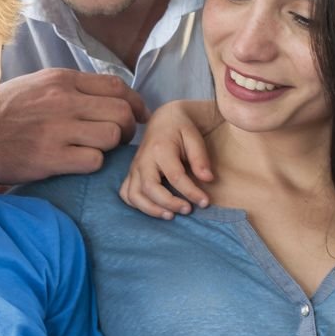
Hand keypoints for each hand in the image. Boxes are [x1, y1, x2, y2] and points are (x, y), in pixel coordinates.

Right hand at [0, 69, 148, 185]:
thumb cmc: (5, 115)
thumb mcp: (36, 86)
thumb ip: (69, 88)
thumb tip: (107, 95)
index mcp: (61, 80)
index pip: (117, 86)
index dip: (136, 103)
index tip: (139, 116)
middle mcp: (62, 100)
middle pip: (122, 111)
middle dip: (128, 128)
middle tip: (119, 139)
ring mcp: (57, 128)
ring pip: (113, 135)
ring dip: (111, 147)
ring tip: (98, 151)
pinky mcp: (50, 157)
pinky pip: (94, 160)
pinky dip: (94, 164)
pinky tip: (80, 164)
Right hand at [120, 99, 220, 217]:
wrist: (164, 119)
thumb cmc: (182, 128)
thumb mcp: (194, 137)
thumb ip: (200, 158)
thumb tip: (208, 179)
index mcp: (160, 148)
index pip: (175, 176)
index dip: (191, 192)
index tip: (205, 202)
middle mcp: (143, 160)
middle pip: (149, 188)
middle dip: (168, 203)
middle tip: (187, 210)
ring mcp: (134, 168)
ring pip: (134, 194)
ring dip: (150, 209)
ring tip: (170, 215)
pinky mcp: (131, 174)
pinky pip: (127, 194)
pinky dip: (137, 205)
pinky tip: (155, 209)